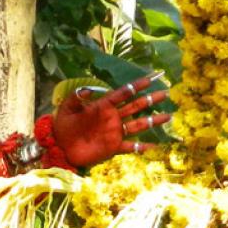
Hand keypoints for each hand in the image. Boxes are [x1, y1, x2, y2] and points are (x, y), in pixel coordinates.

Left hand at [51, 72, 170, 167]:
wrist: (60, 147)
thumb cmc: (63, 125)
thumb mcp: (67, 108)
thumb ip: (76, 97)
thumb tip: (88, 90)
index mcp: (102, 106)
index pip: (122, 94)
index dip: (136, 86)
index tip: (150, 79)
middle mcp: (112, 117)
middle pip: (135, 106)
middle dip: (150, 100)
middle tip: (165, 93)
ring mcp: (115, 132)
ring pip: (138, 125)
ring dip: (153, 120)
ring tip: (167, 116)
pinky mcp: (113, 147)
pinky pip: (130, 147)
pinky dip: (142, 147)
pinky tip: (153, 146)